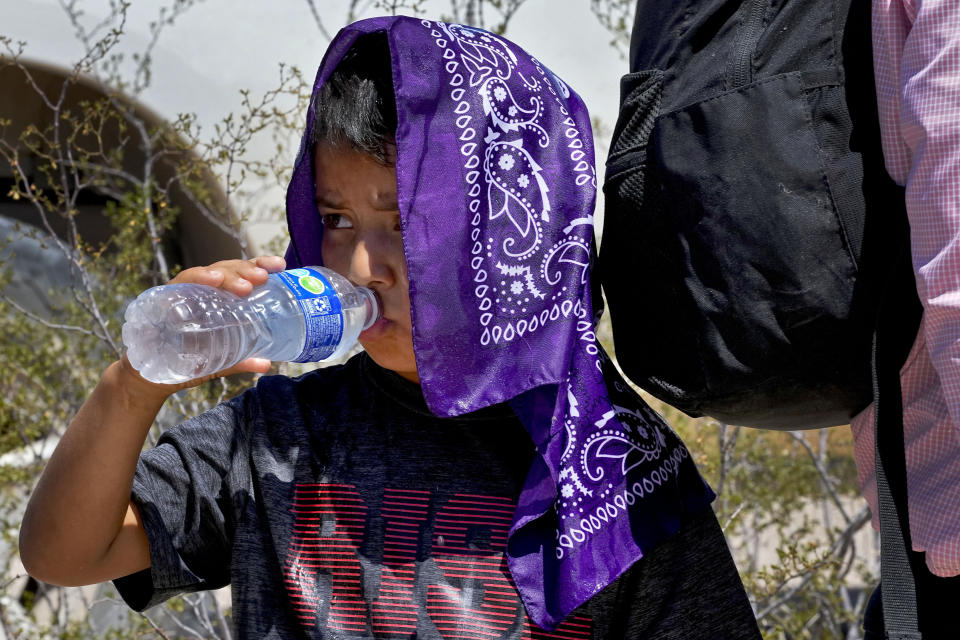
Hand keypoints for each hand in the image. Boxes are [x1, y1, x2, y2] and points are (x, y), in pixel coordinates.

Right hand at [119, 256, 286, 395]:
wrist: (148, 377)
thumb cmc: (185, 362)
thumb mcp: (218, 361)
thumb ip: (240, 360)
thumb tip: (266, 364)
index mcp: (218, 300)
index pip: (241, 276)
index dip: (259, 267)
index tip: (280, 265)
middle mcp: (202, 291)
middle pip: (227, 270)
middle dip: (246, 270)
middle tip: (262, 277)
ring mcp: (182, 293)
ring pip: (207, 273)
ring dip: (226, 275)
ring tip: (243, 285)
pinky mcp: (164, 298)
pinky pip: (180, 283)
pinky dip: (197, 278)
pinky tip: (212, 278)